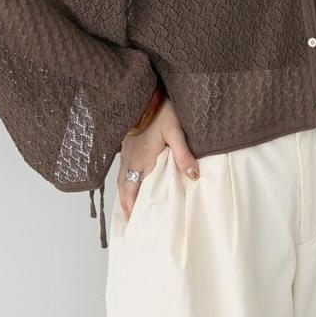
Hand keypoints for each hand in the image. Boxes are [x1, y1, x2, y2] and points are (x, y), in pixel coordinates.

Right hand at [117, 96, 199, 220]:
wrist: (142, 93)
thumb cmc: (159, 111)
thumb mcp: (175, 131)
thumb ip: (184, 155)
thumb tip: (194, 177)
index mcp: (140, 161)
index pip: (132, 190)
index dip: (132, 207)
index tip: (134, 222)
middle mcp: (130, 159)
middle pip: (124, 187)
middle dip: (126, 205)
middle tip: (130, 220)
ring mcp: (126, 151)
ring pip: (121, 178)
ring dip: (124, 193)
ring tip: (129, 205)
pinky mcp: (127, 144)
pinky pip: (123, 168)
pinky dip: (124, 180)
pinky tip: (130, 180)